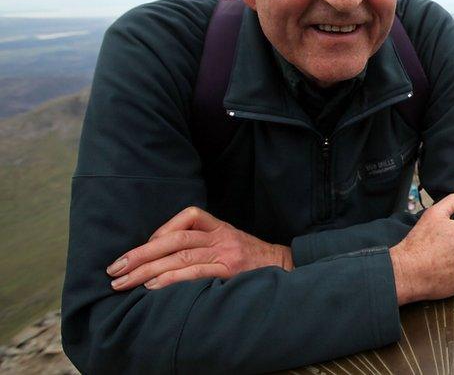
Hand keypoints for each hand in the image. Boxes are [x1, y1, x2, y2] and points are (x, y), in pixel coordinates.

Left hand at [106, 207, 292, 290]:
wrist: (287, 271)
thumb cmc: (254, 262)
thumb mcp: (232, 243)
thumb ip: (205, 244)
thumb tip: (164, 258)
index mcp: (221, 227)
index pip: (188, 218)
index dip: (161, 231)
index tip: (141, 248)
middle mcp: (222, 237)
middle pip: (175, 239)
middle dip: (140, 254)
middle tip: (114, 268)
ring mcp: (227, 253)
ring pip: (180, 256)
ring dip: (147, 269)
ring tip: (123, 282)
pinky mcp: (231, 271)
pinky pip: (196, 272)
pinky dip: (172, 279)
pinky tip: (153, 287)